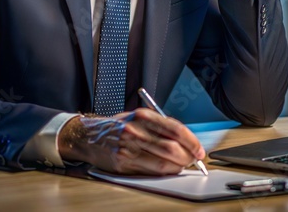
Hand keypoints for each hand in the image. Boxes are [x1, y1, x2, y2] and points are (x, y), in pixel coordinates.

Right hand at [58, 109, 205, 174]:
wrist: (88, 136)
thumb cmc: (117, 127)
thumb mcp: (138, 117)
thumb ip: (160, 126)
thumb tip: (187, 141)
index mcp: (142, 116)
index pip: (175, 129)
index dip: (192, 141)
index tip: (199, 150)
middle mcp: (135, 130)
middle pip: (172, 148)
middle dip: (188, 157)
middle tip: (194, 160)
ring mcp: (128, 148)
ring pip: (163, 162)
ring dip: (178, 166)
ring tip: (182, 165)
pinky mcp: (122, 163)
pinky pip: (150, 171)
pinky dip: (164, 172)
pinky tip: (167, 169)